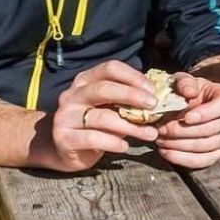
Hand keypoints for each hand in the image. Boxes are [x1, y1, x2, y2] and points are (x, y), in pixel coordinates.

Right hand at [32, 60, 157, 171]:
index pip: (109, 68)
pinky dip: (114, 142)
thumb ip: (126, 102)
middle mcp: (72, 95)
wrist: (63, 150)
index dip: (133, 76)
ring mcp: (65, 117)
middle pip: (104, 88)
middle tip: (154, 106)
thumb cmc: (94, 126)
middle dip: (132, 96)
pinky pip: (93, 138)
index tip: (152, 90)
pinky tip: (125, 146)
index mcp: (84, 82)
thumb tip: (156, 98)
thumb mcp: (109, 109)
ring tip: (150, 134)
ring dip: (131, 126)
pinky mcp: (64, 138)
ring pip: (103, 117)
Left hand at [154, 72, 219, 170]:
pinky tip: (166, 152)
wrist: (189, 104)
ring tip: (160, 140)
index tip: (186, 117)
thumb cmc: (187, 92)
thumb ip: (185, 82)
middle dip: (184, 132)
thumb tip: (189, 92)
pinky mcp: (216, 154)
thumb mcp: (184, 81)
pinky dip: (182, 159)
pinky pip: (202, 161)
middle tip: (162, 129)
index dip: (206, 113)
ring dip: (180, 145)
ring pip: (206, 147)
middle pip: (212, 130)